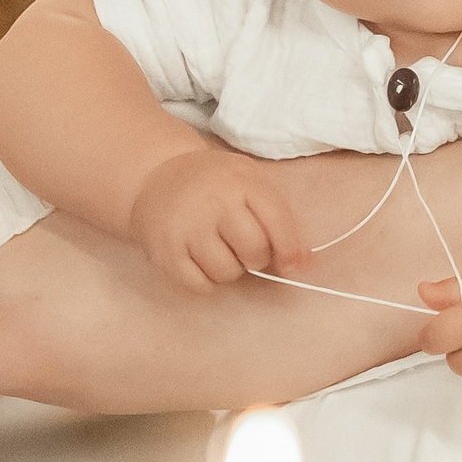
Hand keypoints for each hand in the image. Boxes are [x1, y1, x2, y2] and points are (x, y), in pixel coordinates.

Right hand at [129, 148, 306, 289]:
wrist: (157, 176)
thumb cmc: (215, 184)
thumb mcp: (249, 183)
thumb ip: (279, 218)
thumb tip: (304, 264)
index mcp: (242, 181)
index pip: (277, 221)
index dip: (290, 249)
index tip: (293, 263)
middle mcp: (214, 203)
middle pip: (254, 251)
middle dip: (257, 257)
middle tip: (245, 246)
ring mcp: (187, 228)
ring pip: (227, 273)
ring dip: (230, 269)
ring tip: (221, 249)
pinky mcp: (166, 252)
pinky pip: (200, 285)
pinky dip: (207, 280)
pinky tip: (202, 260)